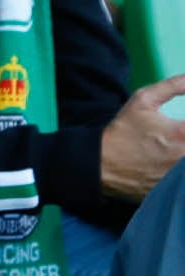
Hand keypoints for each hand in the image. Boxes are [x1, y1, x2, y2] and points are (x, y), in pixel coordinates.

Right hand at [99, 73, 184, 201]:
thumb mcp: (142, 100)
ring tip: (174, 148)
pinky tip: (169, 164)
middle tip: (182, 136)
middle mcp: (184, 157)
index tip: (184, 127)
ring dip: (184, 154)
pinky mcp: (174, 190)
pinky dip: (179, 175)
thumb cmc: (122, 132)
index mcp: (183, 133)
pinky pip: (182, 183)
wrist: (100, 165)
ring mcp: (179, 177)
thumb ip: (174, 85)